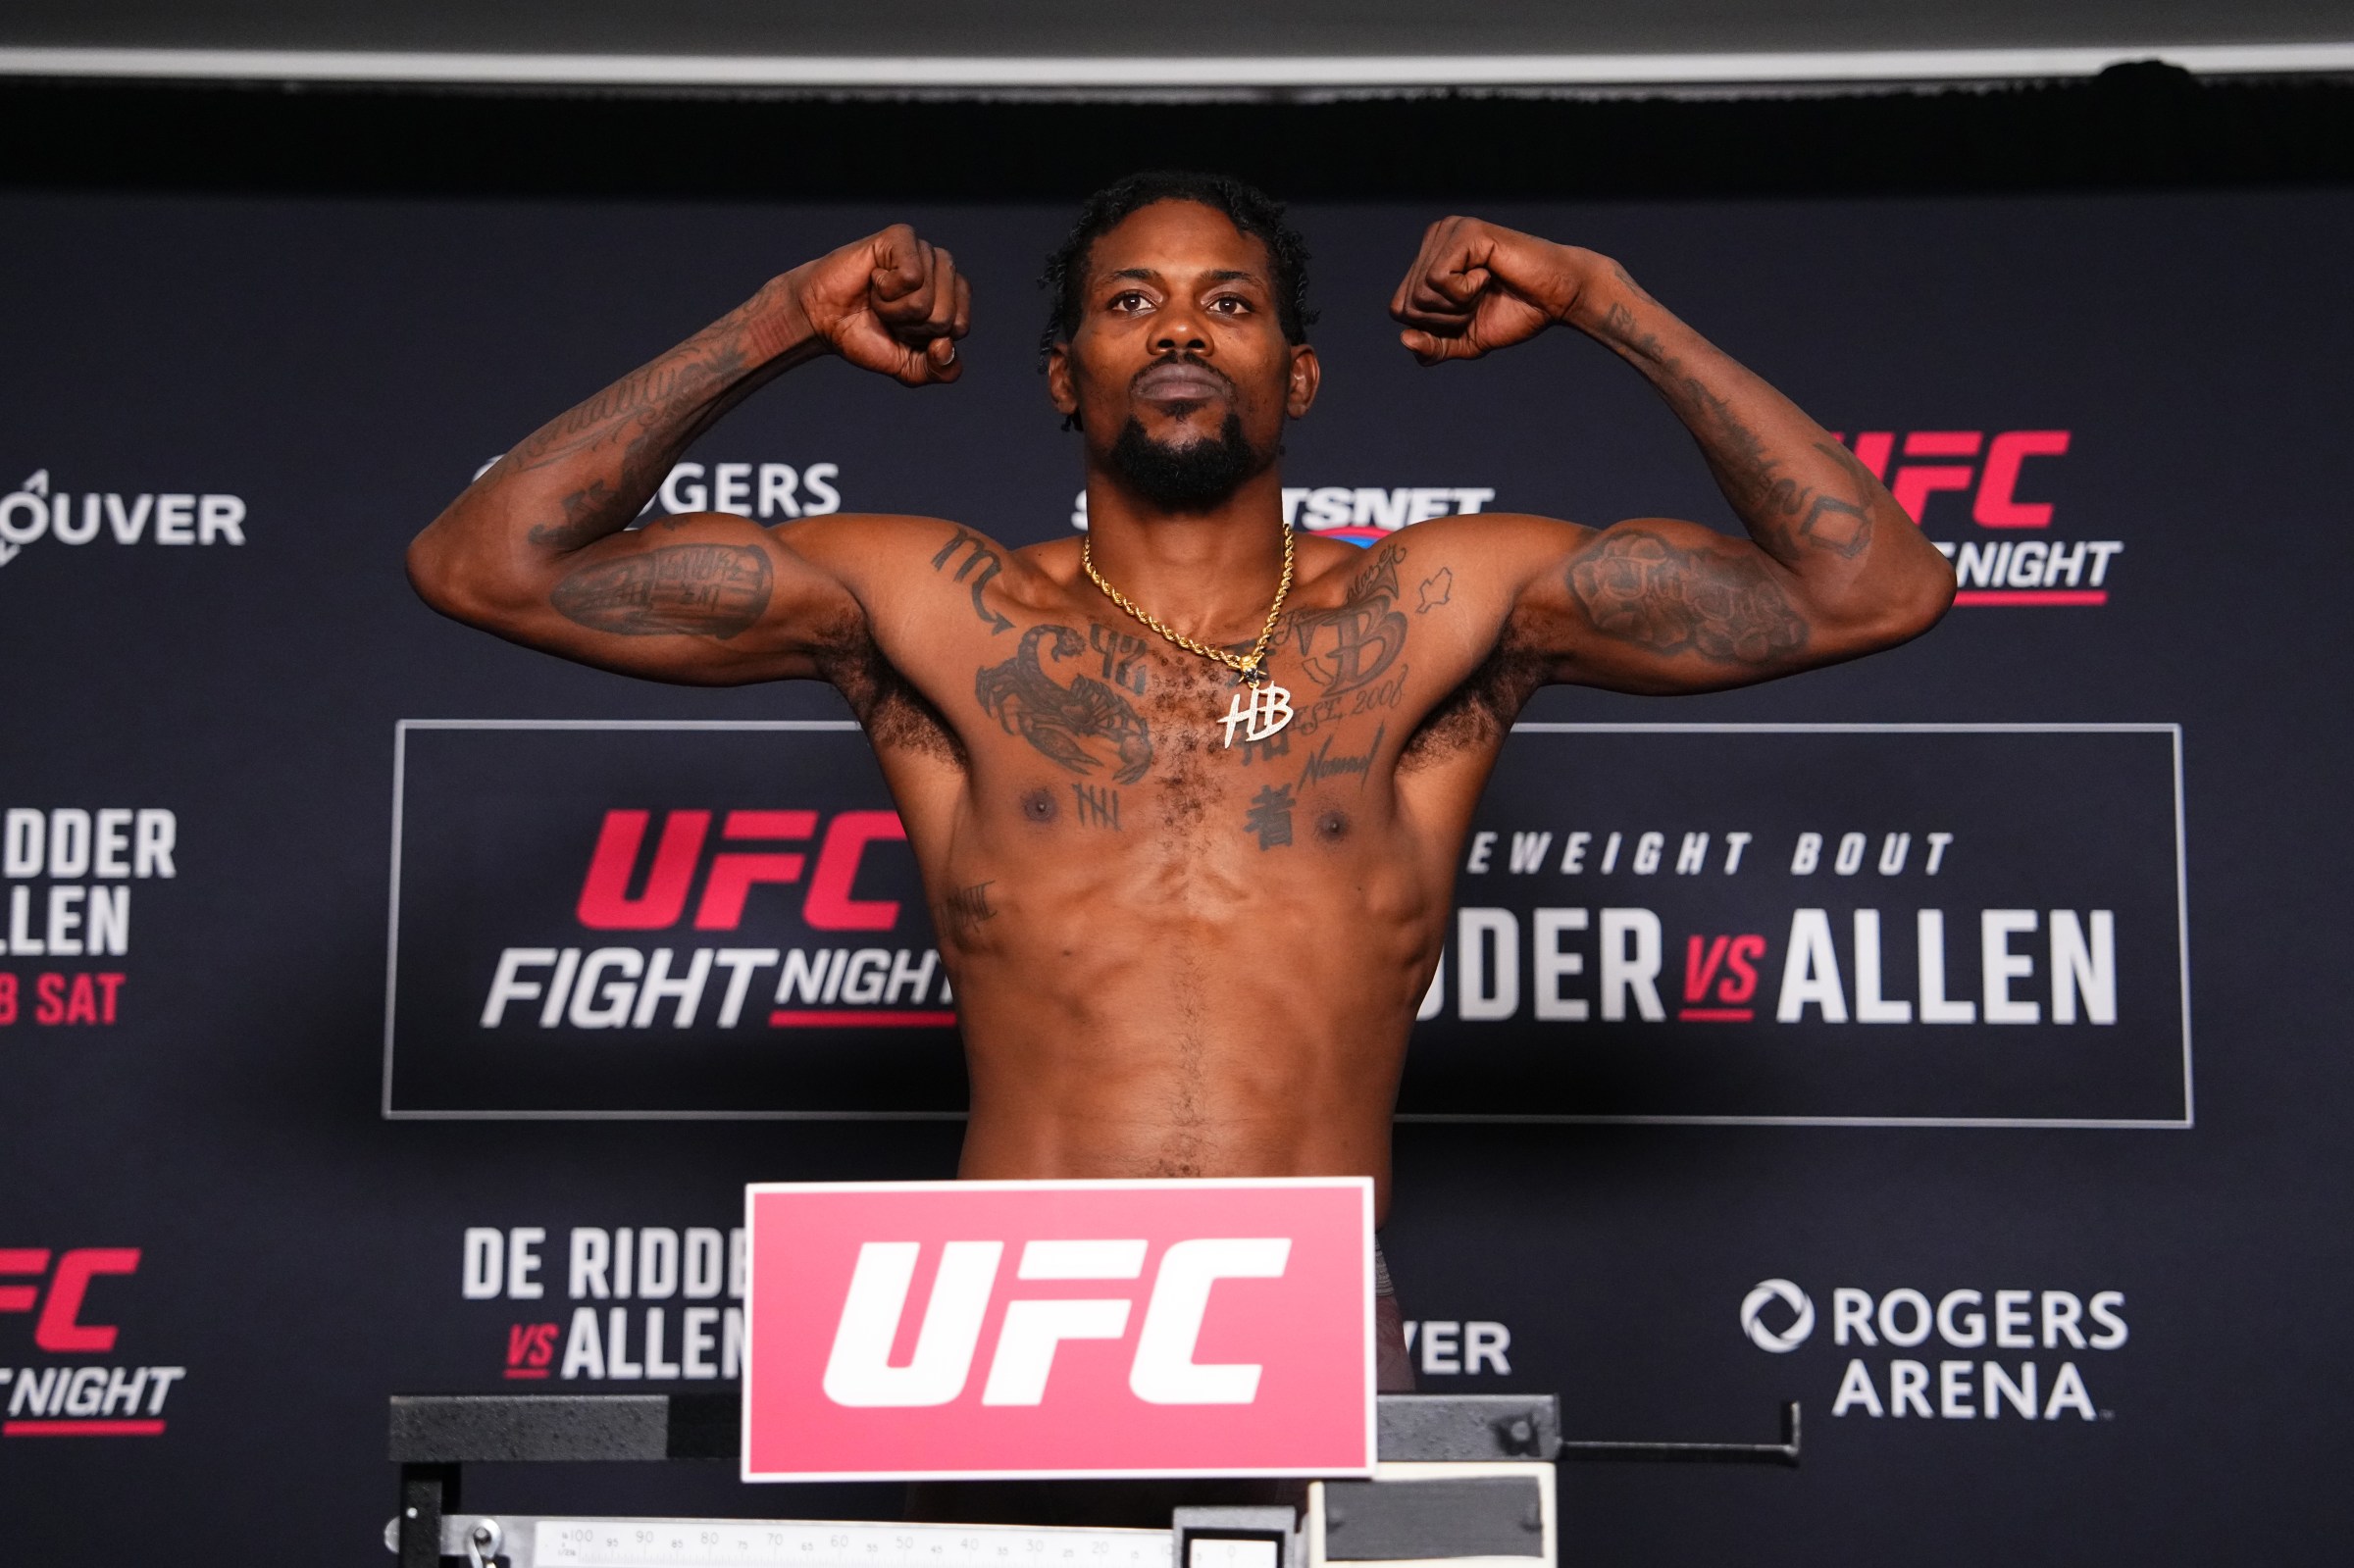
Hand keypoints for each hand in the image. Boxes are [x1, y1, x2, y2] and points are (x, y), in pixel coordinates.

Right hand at [777, 224, 970, 385]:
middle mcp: (943, 269)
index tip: (903, 329)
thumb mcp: (910, 368)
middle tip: (887, 312)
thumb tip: (946, 344)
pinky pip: (912, 277)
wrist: (822, 320)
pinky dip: (886, 290)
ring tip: (879, 297)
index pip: (960, 327)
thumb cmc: (866, 336)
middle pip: (945, 315)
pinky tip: (874, 279)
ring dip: (894, 309)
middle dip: (909, 325)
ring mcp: (924, 250)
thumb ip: (941, 371)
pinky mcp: (902, 237)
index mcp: (954, 296)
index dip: (926, 338)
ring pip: (926, 299)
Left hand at [1389, 218, 1606, 363]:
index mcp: (1428, 259)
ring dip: (1457, 306)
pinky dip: (1465, 292)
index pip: (1399, 309)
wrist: (1557, 299)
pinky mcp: (1465, 231)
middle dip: (1445, 318)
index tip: (1469, 311)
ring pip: (1420, 293)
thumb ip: (1432, 348)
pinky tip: (1489, 274)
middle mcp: (1435, 237)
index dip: (1433, 326)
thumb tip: (1404, 340)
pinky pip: (1438, 280)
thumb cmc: (1515, 314)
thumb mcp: (1465, 341)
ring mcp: (1449, 230)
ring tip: (1486, 286)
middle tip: (1481, 299)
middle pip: (1407, 304)